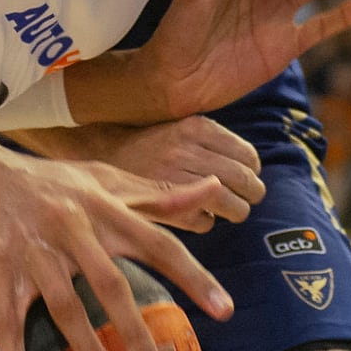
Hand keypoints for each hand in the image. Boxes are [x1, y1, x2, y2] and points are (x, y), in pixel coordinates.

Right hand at [0, 147, 232, 350]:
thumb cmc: (44, 180)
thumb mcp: (101, 179)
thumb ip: (155, 193)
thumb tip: (211, 187)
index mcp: (103, 208)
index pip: (158, 243)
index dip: (193, 276)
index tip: (224, 311)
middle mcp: (72, 228)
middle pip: (111, 284)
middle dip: (134, 333)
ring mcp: (33, 251)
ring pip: (65, 308)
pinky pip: (8, 323)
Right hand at [76, 116, 264, 229]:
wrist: (98, 155)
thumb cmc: (145, 146)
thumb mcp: (178, 129)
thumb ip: (211, 142)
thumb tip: (252, 166)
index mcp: (196, 128)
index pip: (249, 156)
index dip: (252, 171)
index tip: (247, 177)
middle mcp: (188, 151)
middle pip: (245, 181)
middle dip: (250, 195)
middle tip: (243, 200)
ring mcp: (176, 179)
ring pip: (231, 205)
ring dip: (233, 212)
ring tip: (224, 211)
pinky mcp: (164, 207)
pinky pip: (205, 223)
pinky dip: (205, 223)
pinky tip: (193, 216)